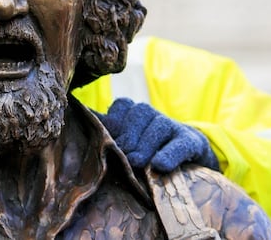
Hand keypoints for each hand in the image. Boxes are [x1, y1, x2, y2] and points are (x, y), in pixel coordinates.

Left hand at [102, 98, 218, 172]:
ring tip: (137, 162)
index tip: (108, 140)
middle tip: (123, 156)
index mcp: (134, 112)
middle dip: (128, 136)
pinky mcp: (190, 141)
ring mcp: (172, 126)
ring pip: (158, 126)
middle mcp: (153, 115)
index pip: (122, 105)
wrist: (188, 158)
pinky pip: (179, 144)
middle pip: (139, 114)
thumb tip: (80, 122)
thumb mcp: (126, 142)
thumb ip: (107, 133)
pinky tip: (160, 165)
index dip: (114, 123)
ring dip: (146, 145)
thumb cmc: (146, 152)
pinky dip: (169, 154)